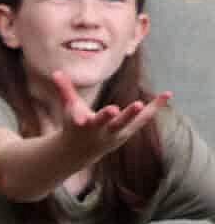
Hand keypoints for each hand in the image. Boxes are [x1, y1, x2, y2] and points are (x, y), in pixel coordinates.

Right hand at [51, 71, 168, 161]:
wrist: (81, 151)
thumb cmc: (75, 125)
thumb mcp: (69, 109)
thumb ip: (65, 90)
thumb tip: (56, 71)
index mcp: (83, 125)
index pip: (82, 121)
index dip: (81, 119)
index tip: (81, 118)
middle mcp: (100, 131)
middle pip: (107, 124)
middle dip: (110, 118)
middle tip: (114, 110)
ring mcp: (115, 134)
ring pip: (126, 123)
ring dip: (133, 114)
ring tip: (139, 103)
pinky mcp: (127, 133)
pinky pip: (143, 119)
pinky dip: (154, 107)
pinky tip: (167, 94)